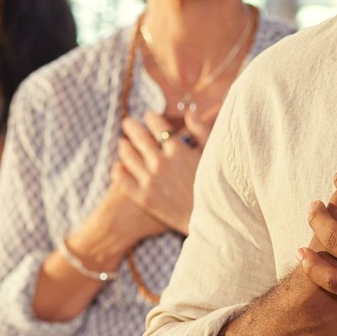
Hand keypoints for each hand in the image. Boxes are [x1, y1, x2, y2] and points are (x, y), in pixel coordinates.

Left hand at [113, 110, 209, 234]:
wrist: (213, 221)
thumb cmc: (218, 187)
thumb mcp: (214, 155)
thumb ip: (202, 131)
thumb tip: (190, 113)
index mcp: (177, 149)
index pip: (158, 126)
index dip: (151, 118)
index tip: (148, 115)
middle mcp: (160, 162)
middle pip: (140, 139)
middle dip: (132, 127)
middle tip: (127, 122)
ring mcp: (150, 181)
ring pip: (128, 157)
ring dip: (123, 147)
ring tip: (122, 143)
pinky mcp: (144, 198)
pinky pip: (124, 181)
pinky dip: (118, 171)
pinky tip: (118, 167)